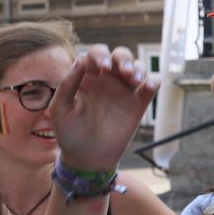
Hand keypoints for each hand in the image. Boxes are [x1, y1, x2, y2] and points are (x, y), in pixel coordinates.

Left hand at [50, 45, 157, 170]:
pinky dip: (153, 81)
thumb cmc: (69, 134)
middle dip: (123, 58)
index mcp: (87, 77)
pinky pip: (150, 86)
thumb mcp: (60, 110)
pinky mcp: (138, 104)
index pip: (95, 55)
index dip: (100, 55)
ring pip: (137, 67)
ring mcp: (124, 91)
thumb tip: (79, 61)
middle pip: (120, 56)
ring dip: (138, 68)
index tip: (102, 67)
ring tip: (135, 80)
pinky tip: (149, 85)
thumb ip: (66, 86)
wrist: (88, 159)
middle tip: (123, 71)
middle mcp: (107, 80)